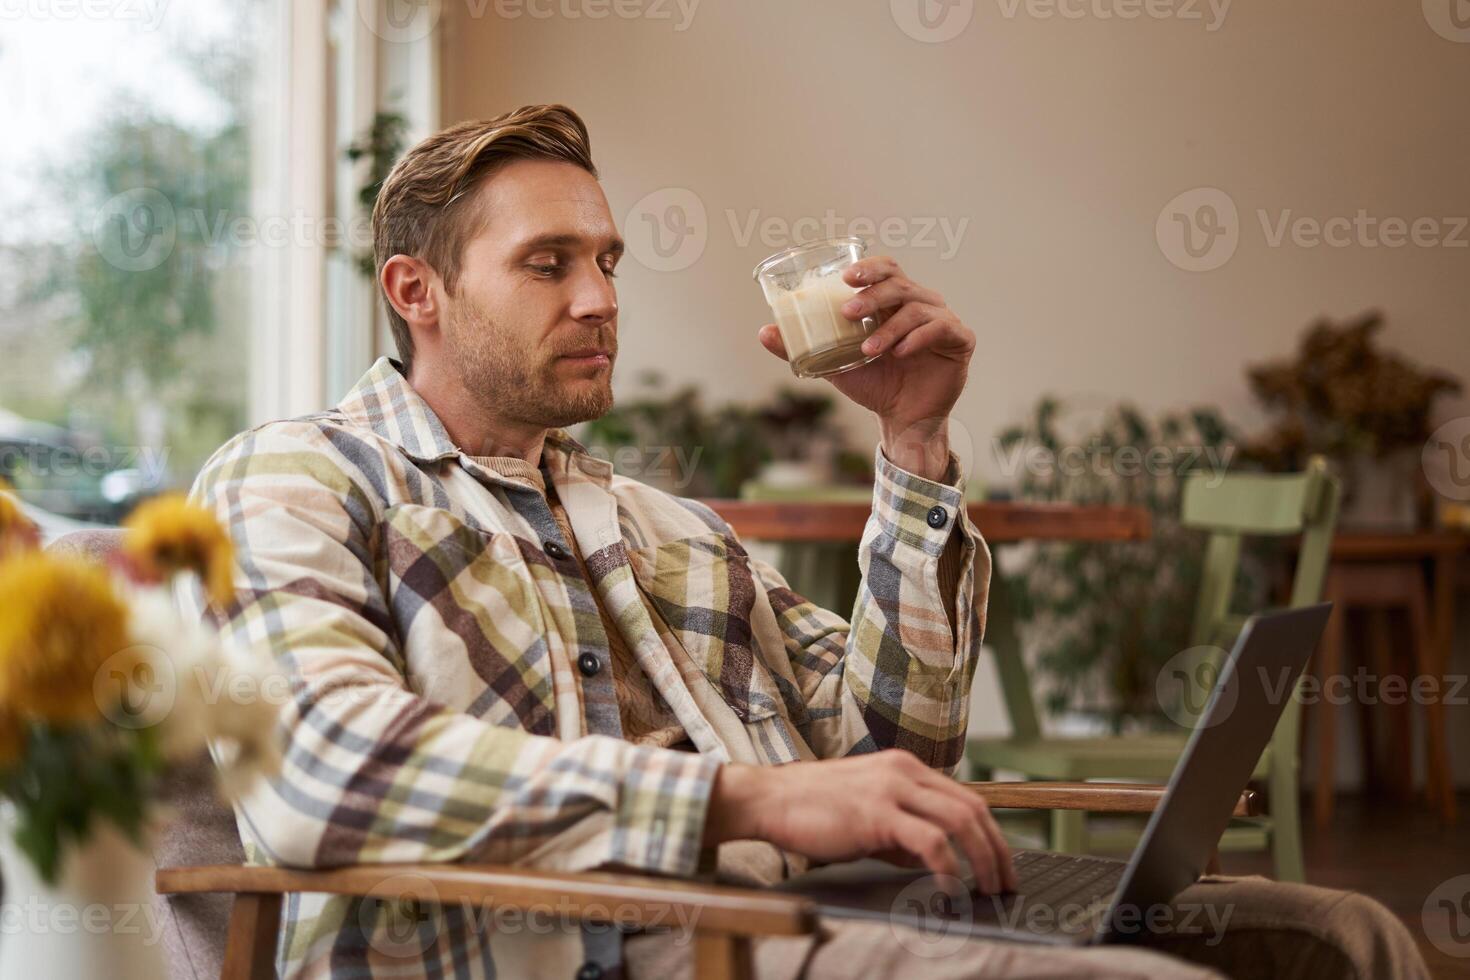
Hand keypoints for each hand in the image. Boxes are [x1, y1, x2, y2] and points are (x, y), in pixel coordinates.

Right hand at [704, 750, 1016, 893]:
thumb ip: (902, 833)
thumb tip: (934, 861)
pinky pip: (930, 841)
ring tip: (986, 889)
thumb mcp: (868, 814)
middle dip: (997, 849)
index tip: (1000, 863)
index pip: (966, 797)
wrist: (769, 799)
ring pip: (961, 820)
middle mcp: (904, 771)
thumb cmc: (812, 809)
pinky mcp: (877, 813)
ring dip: (983, 859)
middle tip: (1005, 882)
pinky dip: (948, 868)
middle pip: (973, 807)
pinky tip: (949, 888)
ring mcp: (891, 788)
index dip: (991, 833)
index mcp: (905, 767)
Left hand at [757, 256, 974, 479]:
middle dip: (872, 295)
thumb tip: (763, 332)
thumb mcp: (832, 364)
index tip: (846, 278)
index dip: (868, 268)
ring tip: (867, 350)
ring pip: (915, 308)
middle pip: (899, 284)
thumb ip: (800, 348)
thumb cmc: (873, 384)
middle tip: (848, 313)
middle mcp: (921, 303)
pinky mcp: (961, 340)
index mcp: (894, 301)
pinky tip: (899, 354)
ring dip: (888, 328)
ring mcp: (943, 319)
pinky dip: (917, 338)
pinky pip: (940, 328)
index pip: (886, 270)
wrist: (902, 420)